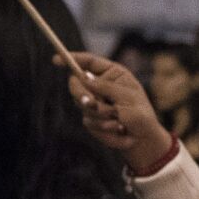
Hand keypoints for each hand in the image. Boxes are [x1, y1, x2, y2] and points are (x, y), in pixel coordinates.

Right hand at [59, 51, 171, 169]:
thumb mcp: (128, 98)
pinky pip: (87, 120)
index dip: (72, 59)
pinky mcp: (90, 117)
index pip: (89, 61)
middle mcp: (101, 85)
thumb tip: (83, 77)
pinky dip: (102, 125)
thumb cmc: (141, 116)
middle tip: (91, 103)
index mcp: (113, 74)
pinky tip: (117, 128)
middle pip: (76, 82)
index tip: (56, 60)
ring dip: (100, 113)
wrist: (142, 139)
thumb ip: (106, 87)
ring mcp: (94, 101)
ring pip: (81, 103)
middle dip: (82, 93)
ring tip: (118, 119)